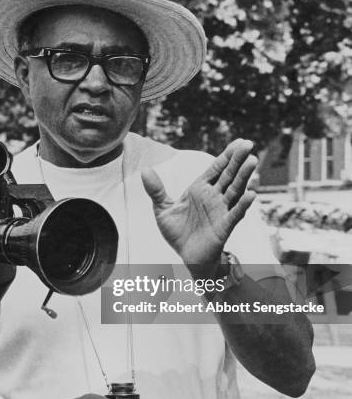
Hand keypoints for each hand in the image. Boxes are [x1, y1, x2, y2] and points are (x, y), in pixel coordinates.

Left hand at [142, 139, 256, 272]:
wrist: (185, 257)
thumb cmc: (178, 232)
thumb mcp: (163, 209)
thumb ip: (156, 190)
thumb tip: (145, 170)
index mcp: (200, 189)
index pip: (216, 168)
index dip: (227, 155)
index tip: (239, 141)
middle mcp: (214, 197)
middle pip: (229, 175)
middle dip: (238, 160)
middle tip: (249, 144)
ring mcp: (221, 211)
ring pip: (235, 190)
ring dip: (244, 177)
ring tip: (252, 162)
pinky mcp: (224, 227)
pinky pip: (235, 214)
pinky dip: (243, 205)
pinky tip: (251, 194)